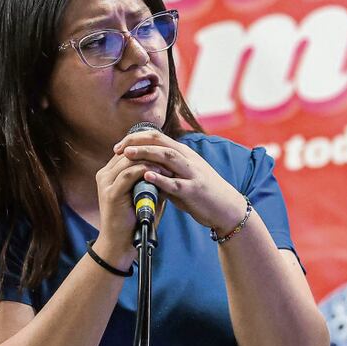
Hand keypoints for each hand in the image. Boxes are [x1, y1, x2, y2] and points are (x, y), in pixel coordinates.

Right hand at [94, 152, 173, 267]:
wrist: (122, 243)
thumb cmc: (136, 219)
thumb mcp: (147, 194)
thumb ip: (154, 178)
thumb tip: (171, 166)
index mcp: (110, 173)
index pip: (130, 151)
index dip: (149, 149)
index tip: (169, 152)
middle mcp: (104, 175)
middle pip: (129, 151)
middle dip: (151, 151)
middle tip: (171, 155)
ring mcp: (106, 183)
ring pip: (129, 160)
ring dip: (151, 160)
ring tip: (169, 165)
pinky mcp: (110, 193)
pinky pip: (129, 174)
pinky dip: (146, 171)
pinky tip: (161, 173)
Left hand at [114, 130, 246, 232]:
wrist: (227, 208)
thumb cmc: (203, 193)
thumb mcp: (184, 176)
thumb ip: (166, 171)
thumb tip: (142, 169)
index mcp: (185, 154)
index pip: (158, 137)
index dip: (136, 138)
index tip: (120, 146)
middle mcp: (189, 159)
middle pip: (161, 142)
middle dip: (137, 142)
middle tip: (118, 148)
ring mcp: (192, 174)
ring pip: (168, 157)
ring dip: (146, 153)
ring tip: (128, 154)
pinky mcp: (194, 190)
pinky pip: (175, 183)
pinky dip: (160, 178)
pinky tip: (146, 176)